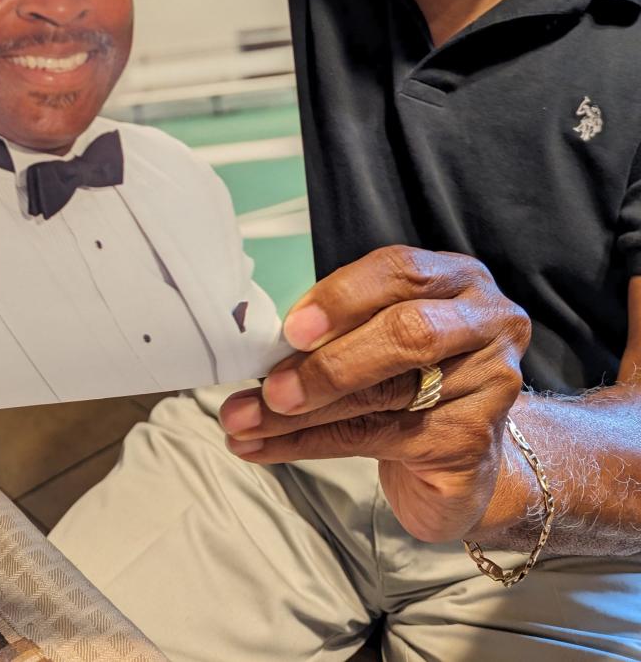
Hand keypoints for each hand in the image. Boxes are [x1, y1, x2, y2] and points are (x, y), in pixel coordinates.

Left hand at [219, 246, 530, 542]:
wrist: (466, 461)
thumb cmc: (410, 378)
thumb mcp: (380, 333)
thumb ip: (341, 325)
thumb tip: (261, 338)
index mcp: (458, 279)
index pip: (401, 271)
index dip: (342, 297)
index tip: (291, 329)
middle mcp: (486, 324)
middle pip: (406, 334)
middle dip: (328, 363)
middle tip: (271, 387)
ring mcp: (489, 386)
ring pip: (383, 396)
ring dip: (301, 413)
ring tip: (242, 420)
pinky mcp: (471, 443)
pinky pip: (378, 441)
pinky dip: (309, 444)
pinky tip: (262, 447)